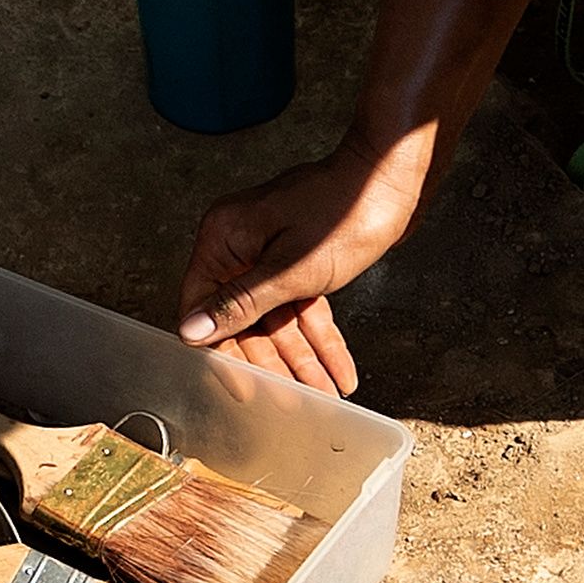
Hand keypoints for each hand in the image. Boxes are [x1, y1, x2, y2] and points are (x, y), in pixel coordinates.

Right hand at [176, 135, 429, 394]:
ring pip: (279, 321)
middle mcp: (242, 247)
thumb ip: (241, 304)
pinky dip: (322, 339)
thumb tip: (191, 331)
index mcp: (225, 239)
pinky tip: (340, 371)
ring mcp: (272, 255)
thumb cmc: (342, 211)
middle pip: (245, 322)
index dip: (222, 351)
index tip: (242, 388)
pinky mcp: (301, 262)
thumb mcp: (290, 270)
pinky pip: (303, 309)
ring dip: (304, 360)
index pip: (204, 307)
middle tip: (292, 404)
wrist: (392, 178)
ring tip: (325, 396)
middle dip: (274, 365)